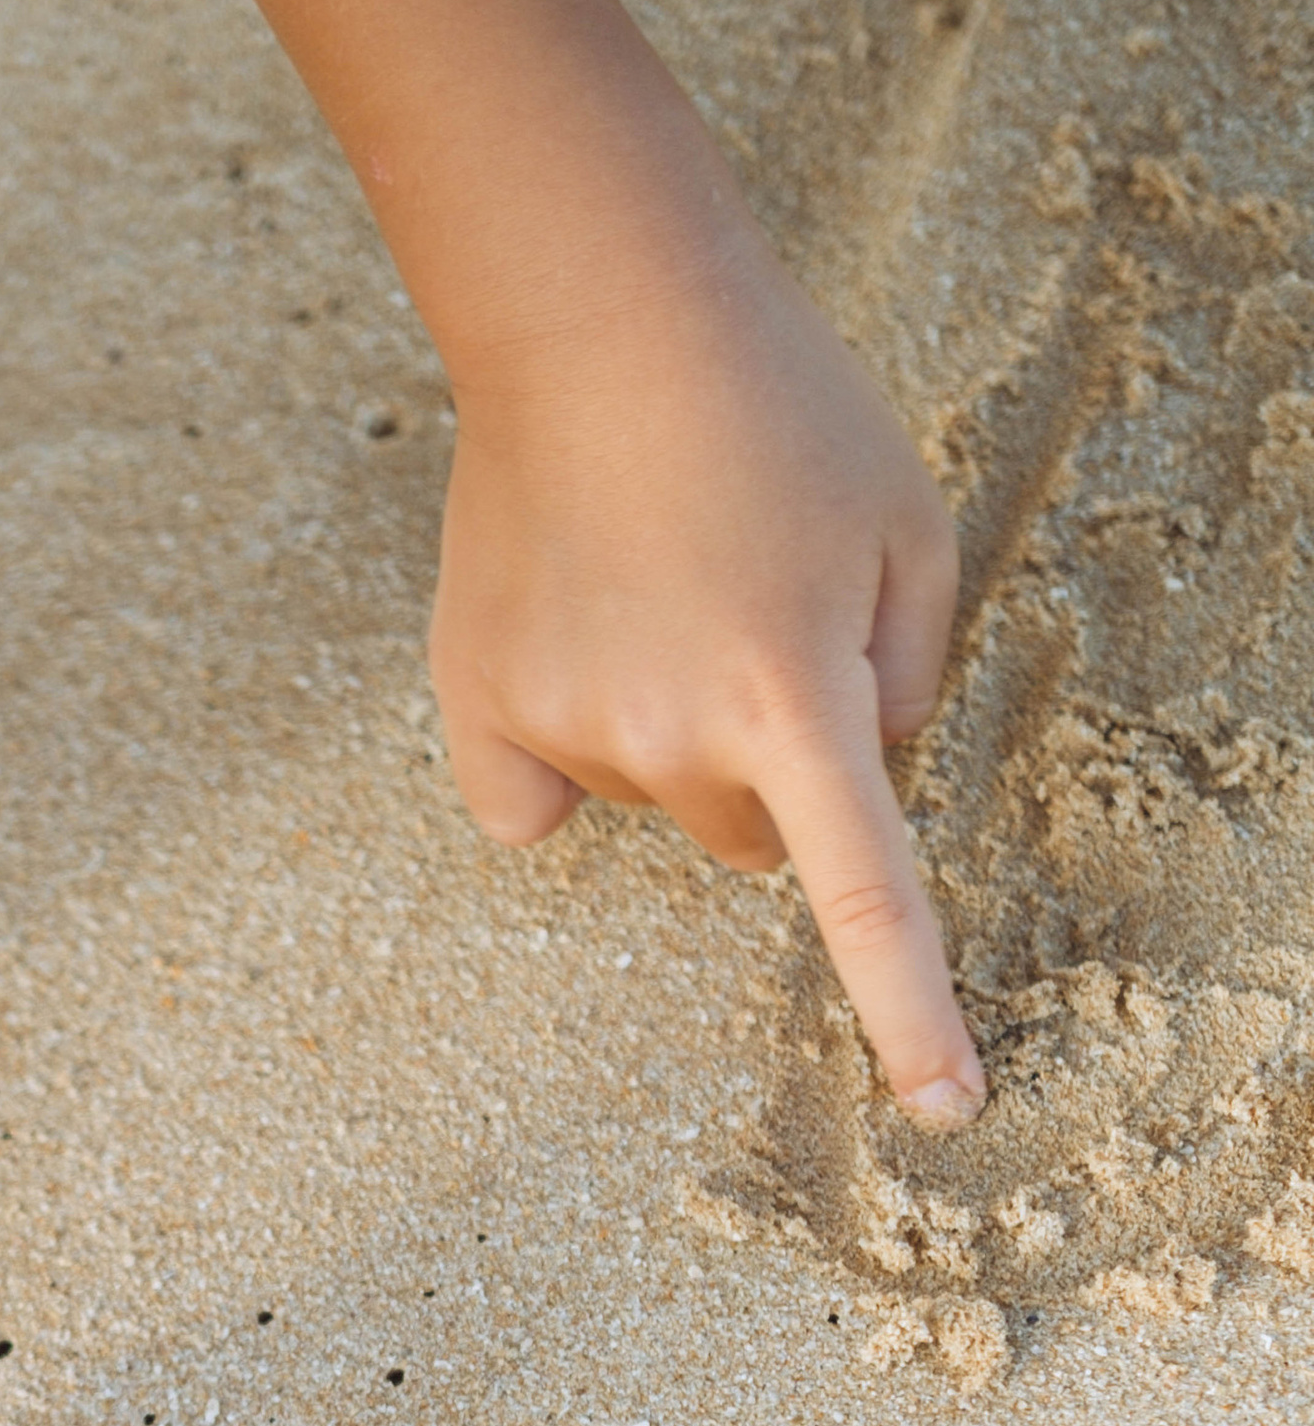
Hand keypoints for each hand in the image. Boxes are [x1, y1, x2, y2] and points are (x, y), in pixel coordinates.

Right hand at [430, 227, 981, 1120]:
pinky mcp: (479, 701)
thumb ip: (911, 681)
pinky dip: (556, 750)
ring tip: (660, 586)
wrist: (597, 315)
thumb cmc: (777, 410)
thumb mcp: (910, 530)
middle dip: (771, 770)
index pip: (868, 898)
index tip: (945, 1110)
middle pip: (749, 840)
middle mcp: (671, 737)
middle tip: (753, 627)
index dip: (913, 1013)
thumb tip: (859, 781)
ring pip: (649, 798)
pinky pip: (533, 798)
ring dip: (669, 729)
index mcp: (796, 701)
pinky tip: (567, 644)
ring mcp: (563, 724)